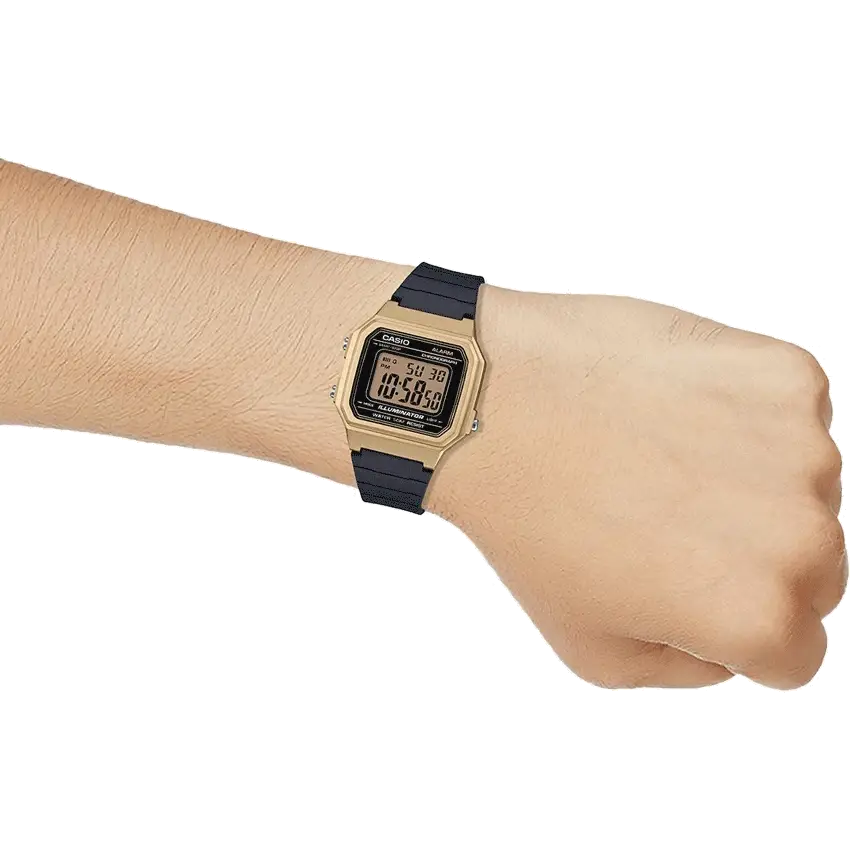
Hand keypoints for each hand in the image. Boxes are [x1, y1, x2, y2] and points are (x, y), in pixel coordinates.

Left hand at [428, 286, 845, 688]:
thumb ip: (685, 668)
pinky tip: (673, 415)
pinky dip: (745, 419)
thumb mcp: (594, 647)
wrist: (493, 402)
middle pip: (814, 570)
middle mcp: (798, 535)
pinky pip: (790, 417)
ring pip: (804, 490)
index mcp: (756, 615)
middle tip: (666, 523)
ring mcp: (798, 446)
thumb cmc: (529, 519)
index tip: (687, 588)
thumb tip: (729, 648)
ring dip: (750, 484)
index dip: (735, 626)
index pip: (795, 650)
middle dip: (752, 560)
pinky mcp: (784, 376)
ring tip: (658, 463)